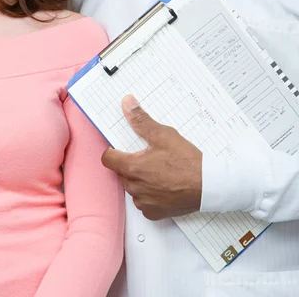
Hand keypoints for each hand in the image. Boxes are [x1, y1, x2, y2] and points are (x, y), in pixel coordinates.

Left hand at [102, 95, 202, 219]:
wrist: (208, 186)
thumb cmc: (186, 161)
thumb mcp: (163, 135)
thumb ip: (141, 120)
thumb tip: (127, 103)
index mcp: (133, 168)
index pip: (108, 159)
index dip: (113, 151)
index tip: (122, 147)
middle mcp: (135, 187)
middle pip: (121, 172)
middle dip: (130, 163)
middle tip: (148, 156)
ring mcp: (144, 202)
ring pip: (132, 187)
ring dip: (139, 179)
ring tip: (158, 170)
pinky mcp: (153, 213)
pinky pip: (144, 201)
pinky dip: (149, 193)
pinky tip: (163, 185)